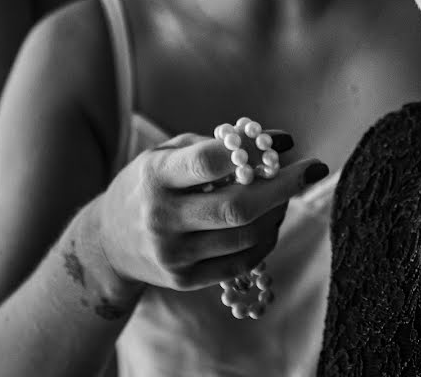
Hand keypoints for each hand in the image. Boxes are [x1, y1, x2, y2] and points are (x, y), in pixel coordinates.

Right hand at [94, 131, 328, 292]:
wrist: (107, 243)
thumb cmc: (150, 185)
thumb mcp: (168, 153)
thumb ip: (218, 145)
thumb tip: (279, 141)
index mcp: (155, 176)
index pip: (208, 162)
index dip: (253, 150)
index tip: (288, 141)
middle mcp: (161, 218)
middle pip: (238, 206)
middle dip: (284, 186)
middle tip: (314, 168)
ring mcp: (173, 254)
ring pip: (246, 236)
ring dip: (278, 212)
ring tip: (287, 194)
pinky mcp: (185, 280)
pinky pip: (241, 262)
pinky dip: (266, 240)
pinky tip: (272, 221)